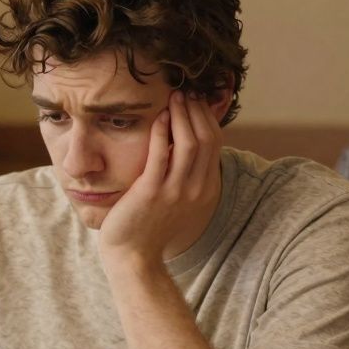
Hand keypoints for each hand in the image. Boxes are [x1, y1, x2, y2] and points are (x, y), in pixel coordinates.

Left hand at [98, 91, 222, 260]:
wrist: (133, 257)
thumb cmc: (149, 226)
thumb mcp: (177, 200)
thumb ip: (185, 174)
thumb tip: (182, 142)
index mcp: (205, 190)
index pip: (215, 143)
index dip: (206, 117)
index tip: (195, 100)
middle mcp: (196, 190)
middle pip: (205, 138)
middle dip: (196, 110)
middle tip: (185, 91)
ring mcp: (175, 191)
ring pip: (188, 143)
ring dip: (182, 115)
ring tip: (173, 97)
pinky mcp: (151, 192)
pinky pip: (160, 154)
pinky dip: (162, 132)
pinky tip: (158, 116)